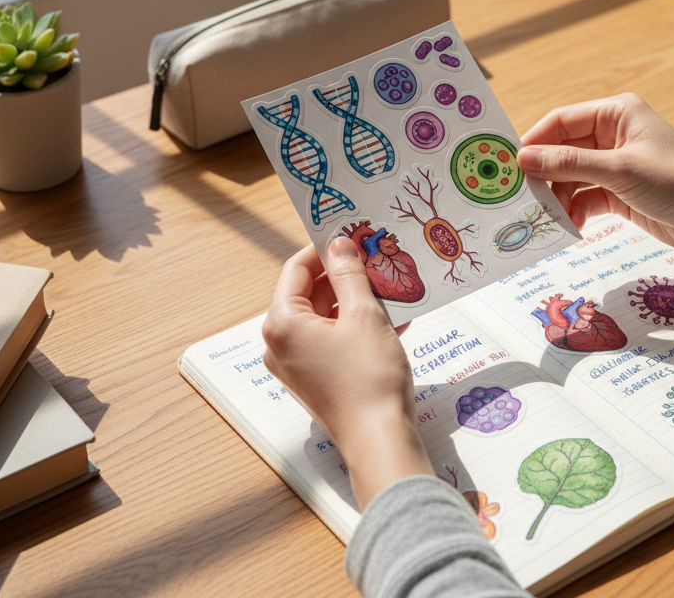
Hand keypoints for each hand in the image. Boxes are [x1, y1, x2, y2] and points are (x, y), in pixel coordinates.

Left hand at [262, 238, 432, 508]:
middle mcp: (280, 344)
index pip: (297, 269)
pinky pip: (332, 340)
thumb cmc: (369, 378)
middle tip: (376, 258)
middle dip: (345, 275)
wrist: (379, 439)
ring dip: (355, 300)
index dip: (326, 248)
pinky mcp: (315, 380)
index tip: (353, 235)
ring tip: (390, 286)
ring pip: (324, 317)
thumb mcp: (364, 315)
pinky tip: (393, 317)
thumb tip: (339, 245)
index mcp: (282, 323)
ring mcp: (295, 365)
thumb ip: (350, 274)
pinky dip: (357, 326)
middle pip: (310, 293)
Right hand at [518, 94, 673, 286]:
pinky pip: (585, 198)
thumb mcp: (620, 170)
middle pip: (563, 150)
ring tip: (542, 216)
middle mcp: (614, 135)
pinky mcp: (621, 193)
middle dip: (542, 173)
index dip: (533, 140)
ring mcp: (616, 165)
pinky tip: (567, 226)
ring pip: (571, 177)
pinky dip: (574, 211)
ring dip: (557, 196)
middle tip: (518, 196)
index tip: (507, 164)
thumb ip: (570, 164)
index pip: (562, 121)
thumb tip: (524, 158)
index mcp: (616, 114)